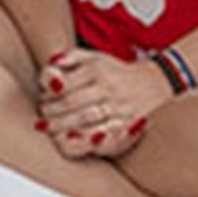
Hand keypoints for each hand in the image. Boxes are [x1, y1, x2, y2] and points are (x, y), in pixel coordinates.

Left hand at [35, 48, 170, 158]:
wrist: (156, 82)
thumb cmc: (116, 71)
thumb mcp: (95, 57)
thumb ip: (71, 57)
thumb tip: (53, 63)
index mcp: (96, 70)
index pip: (65, 84)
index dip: (49, 94)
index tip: (43, 100)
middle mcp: (107, 87)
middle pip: (72, 103)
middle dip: (52, 113)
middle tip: (41, 119)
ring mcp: (119, 106)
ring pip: (86, 119)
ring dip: (63, 127)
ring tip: (48, 130)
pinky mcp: (128, 122)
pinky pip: (105, 133)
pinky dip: (88, 139)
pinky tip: (74, 140)